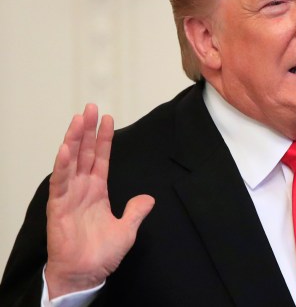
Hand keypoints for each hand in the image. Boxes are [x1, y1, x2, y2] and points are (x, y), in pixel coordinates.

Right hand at [44, 104, 154, 298]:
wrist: (86, 274)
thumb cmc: (101, 254)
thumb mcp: (127, 229)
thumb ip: (136, 211)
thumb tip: (148, 198)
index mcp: (97, 191)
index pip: (101, 158)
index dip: (104, 139)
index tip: (107, 118)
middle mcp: (82, 189)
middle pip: (84, 153)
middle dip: (87, 130)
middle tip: (90, 108)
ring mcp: (69, 196)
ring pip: (71, 162)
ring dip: (74, 140)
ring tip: (78, 119)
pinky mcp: (58, 207)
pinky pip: (60, 182)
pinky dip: (62, 165)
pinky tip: (65, 148)